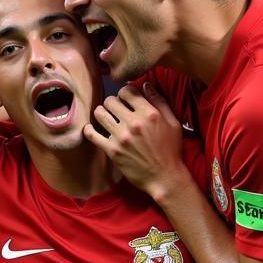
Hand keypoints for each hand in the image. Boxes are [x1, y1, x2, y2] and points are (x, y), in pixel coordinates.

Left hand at [84, 82, 188, 199]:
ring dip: (101, 113)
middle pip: (111, 101)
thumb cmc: (171, 150)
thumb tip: (145, 85)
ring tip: (105, 117)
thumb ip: (159, 102)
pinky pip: (92, 135)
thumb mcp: (173, 123)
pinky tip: (92, 129)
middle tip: (115, 109)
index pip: (127, 91)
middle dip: (112, 103)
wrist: (164, 177)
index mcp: (149, 113)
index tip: (125, 99)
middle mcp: (134, 123)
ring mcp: (121, 137)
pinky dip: (89, 130)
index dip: (124, 92)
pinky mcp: (112, 151)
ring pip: (100, 114)